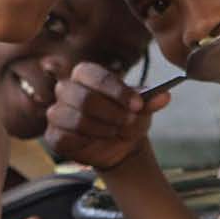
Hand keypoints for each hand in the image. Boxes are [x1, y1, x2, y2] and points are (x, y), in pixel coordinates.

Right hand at [44, 61, 165, 170]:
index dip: (117, 91)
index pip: (96, 76)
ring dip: (101, 129)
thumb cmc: (128, 118)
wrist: (120, 144)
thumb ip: (150, 100)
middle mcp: (66, 89)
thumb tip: (165, 96)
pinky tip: (96, 141)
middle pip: (84, 98)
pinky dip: (85, 142)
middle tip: (127, 121)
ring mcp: (57, 112)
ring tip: (114, 131)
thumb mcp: (141, 108)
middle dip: (111, 113)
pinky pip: (65, 138)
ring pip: (75, 120)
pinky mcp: (53, 135)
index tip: (137, 105)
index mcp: (85, 74)